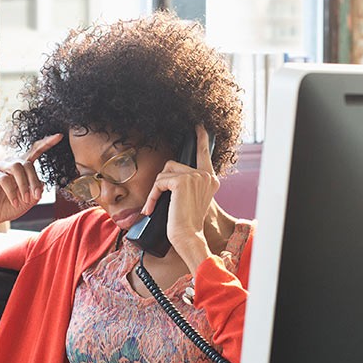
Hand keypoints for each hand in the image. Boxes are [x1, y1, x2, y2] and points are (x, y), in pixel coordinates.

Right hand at [0, 133, 62, 243]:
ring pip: (17, 167)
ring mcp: (0, 167)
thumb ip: (37, 192)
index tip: (59, 136)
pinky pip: (4, 179)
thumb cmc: (10, 206)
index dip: (46, 143)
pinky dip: (12, 192)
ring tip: (25, 200)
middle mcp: (11, 163)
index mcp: (23, 167)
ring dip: (24, 185)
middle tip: (35, 196)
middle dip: (34, 181)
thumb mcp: (28, 201)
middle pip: (27, 164)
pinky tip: (15, 202)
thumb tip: (43, 184)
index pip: (35, 151)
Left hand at [141, 125, 218, 268]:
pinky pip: (159, 183)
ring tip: (156, 207)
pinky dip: (152, 196)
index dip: (201, 140)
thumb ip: (185, 184)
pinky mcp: (182, 181)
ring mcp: (195, 177)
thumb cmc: (185, 223)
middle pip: (172, 166)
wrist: (187, 236)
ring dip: (155, 190)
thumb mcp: (188, 200)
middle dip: (161, 183)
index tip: (198, 127)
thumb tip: (169, 176)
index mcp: (210, 179)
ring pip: (164, 173)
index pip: (204, 154)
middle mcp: (206, 175)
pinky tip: (152, 209)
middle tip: (157, 201)